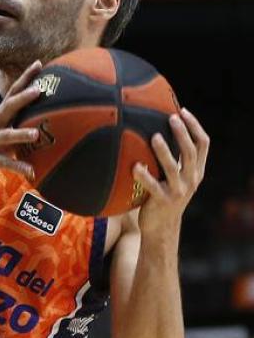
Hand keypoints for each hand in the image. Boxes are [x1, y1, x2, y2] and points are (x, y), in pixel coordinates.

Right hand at [0, 62, 41, 188]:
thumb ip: (15, 129)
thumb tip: (41, 125)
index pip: (12, 93)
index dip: (25, 79)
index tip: (40, 63)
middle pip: (8, 108)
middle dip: (23, 98)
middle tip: (40, 89)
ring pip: (6, 136)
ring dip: (21, 134)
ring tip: (36, 134)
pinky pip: (5, 163)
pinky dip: (19, 167)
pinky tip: (33, 172)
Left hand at [133, 108, 208, 240]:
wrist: (162, 226)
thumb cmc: (163, 195)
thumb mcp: (174, 176)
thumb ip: (172, 157)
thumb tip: (155, 128)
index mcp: (196, 170)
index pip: (203, 144)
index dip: (194, 126)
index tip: (182, 111)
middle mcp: (191, 179)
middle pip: (191, 151)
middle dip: (182, 133)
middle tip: (171, 117)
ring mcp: (178, 190)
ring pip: (173, 167)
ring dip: (164, 151)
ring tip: (155, 137)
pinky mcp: (163, 200)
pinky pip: (153, 185)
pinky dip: (144, 175)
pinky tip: (135, 166)